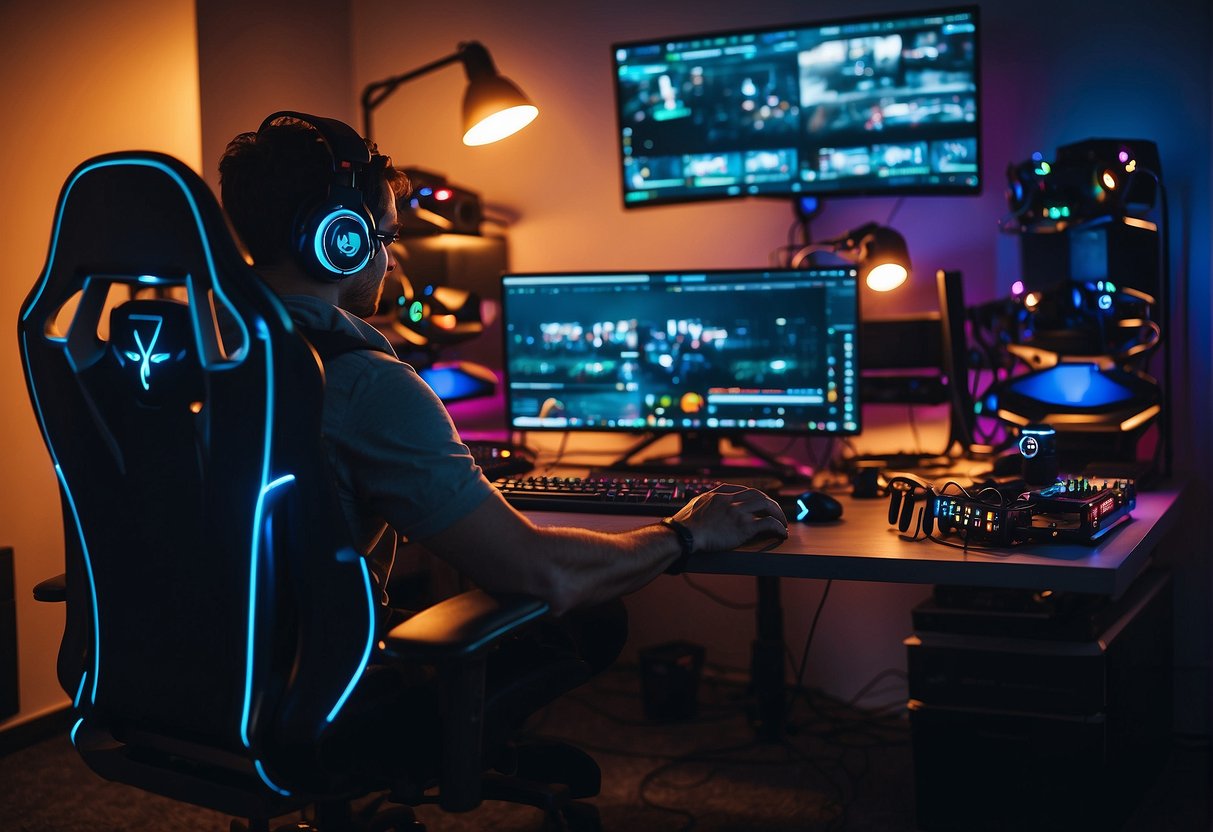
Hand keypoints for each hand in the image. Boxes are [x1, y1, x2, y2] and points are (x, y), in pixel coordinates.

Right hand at [670, 484, 787, 552]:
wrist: (684, 534)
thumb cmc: (684, 524)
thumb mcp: (694, 504)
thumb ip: (705, 500)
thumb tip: (705, 501)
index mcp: (719, 494)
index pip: (743, 490)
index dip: (755, 496)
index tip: (760, 503)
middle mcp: (730, 500)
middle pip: (758, 495)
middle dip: (770, 503)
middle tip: (776, 512)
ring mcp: (738, 512)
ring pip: (766, 506)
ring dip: (778, 513)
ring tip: (782, 522)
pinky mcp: (744, 527)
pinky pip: (767, 523)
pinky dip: (778, 527)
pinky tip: (781, 533)